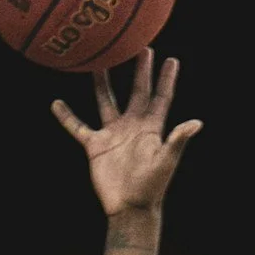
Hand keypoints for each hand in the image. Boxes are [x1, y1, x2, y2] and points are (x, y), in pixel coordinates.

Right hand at [51, 51, 200, 214]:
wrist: (129, 208)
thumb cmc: (151, 187)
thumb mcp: (166, 161)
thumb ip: (178, 140)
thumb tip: (197, 123)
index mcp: (152, 127)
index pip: (161, 97)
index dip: (166, 79)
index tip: (171, 59)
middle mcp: (132, 125)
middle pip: (136, 91)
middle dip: (139, 71)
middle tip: (140, 46)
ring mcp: (113, 134)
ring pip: (106, 101)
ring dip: (102, 83)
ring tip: (98, 61)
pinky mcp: (95, 146)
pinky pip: (78, 127)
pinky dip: (67, 116)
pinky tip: (57, 103)